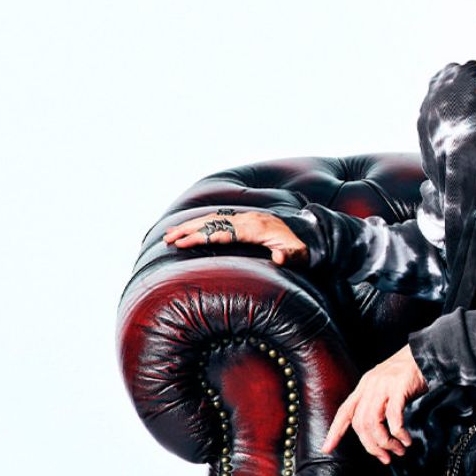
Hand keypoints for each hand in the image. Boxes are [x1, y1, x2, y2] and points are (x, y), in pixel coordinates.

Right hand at [163, 210, 307, 267]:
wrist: (308, 236)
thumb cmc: (301, 250)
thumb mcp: (300, 255)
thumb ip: (291, 256)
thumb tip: (279, 258)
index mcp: (257, 228)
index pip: (223, 231)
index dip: (202, 236)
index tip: (182, 242)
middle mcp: (249, 220)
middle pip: (214, 221)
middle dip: (189, 228)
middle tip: (167, 237)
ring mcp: (247, 218)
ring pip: (215, 218)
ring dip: (192, 224)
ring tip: (170, 233)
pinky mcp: (246, 220)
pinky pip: (220, 218)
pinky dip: (203, 222)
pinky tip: (190, 228)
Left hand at [322, 344, 428, 463]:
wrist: (426, 354)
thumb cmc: (408, 373)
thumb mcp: (385, 384)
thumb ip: (376, 401)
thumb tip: (375, 429)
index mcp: (364, 386)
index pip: (345, 411)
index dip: (335, 431)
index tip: (327, 448)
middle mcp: (370, 386)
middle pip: (361, 423)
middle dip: (371, 446)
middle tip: (384, 457)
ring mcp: (384, 386)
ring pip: (374, 423)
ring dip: (386, 443)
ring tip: (398, 450)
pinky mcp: (399, 388)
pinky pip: (393, 418)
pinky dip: (398, 434)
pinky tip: (406, 440)